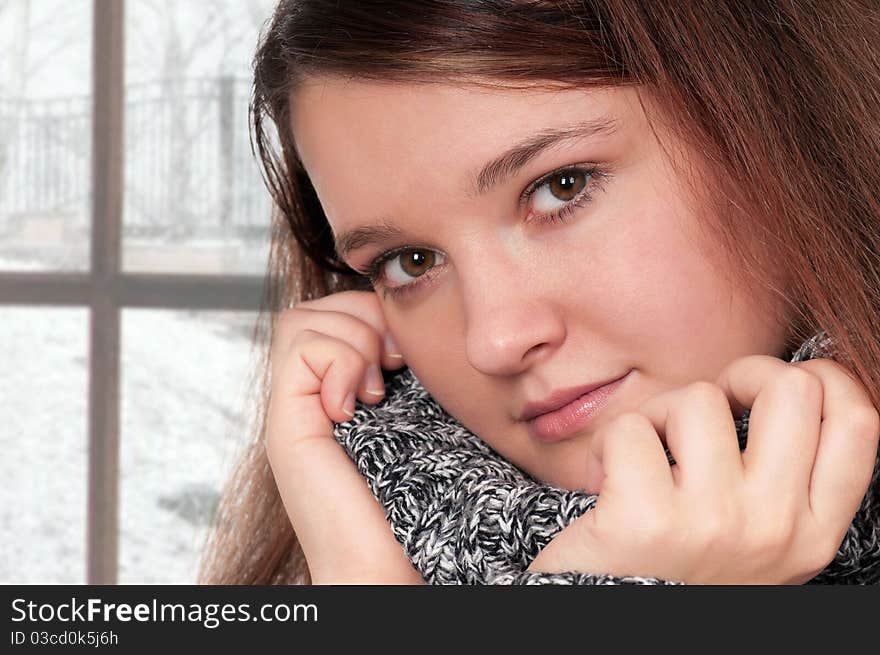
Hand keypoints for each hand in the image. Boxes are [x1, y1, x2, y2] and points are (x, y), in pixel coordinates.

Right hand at [264, 290, 422, 583]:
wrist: (391, 566)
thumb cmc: (421, 501)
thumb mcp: (422, 416)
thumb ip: (408, 373)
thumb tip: (413, 323)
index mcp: (338, 392)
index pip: (335, 311)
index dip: (373, 314)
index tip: (406, 357)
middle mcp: (309, 398)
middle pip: (313, 308)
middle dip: (362, 317)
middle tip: (393, 365)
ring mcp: (292, 412)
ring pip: (300, 320)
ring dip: (353, 340)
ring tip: (376, 391)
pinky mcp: (286, 428)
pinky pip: (300, 350)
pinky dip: (338, 363)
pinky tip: (356, 407)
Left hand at [527, 355, 879, 583]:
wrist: (620, 629)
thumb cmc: (681, 570)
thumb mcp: (757, 540)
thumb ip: (780, 480)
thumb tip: (783, 383)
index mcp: (812, 533)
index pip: (856, 423)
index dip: (822, 380)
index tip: (770, 390)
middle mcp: (775, 527)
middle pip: (789, 387)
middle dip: (740, 375)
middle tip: (704, 410)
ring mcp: (714, 521)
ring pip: (697, 398)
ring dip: (657, 417)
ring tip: (642, 462)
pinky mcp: (646, 519)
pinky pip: (630, 428)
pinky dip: (609, 444)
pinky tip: (606, 482)